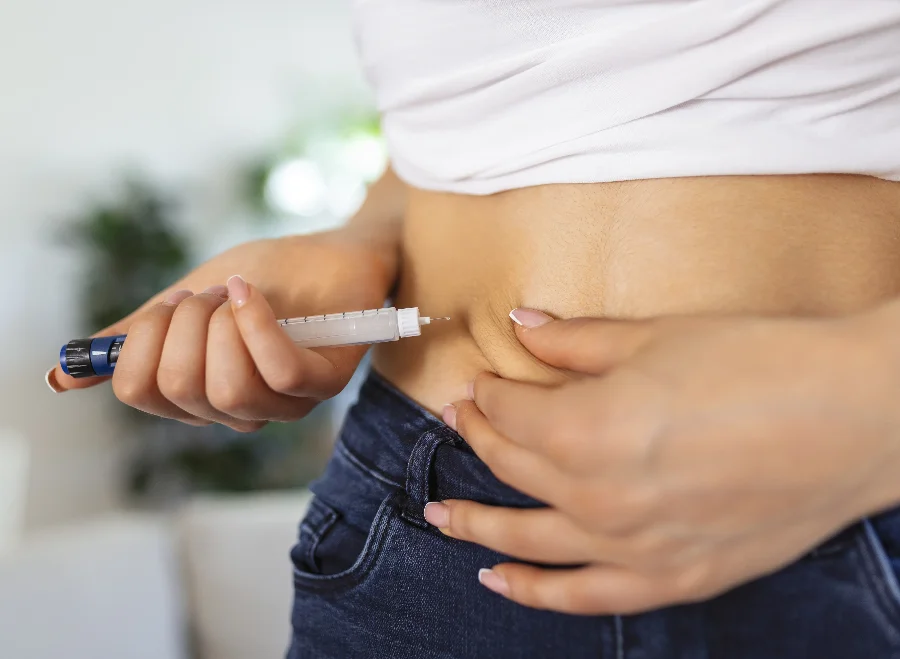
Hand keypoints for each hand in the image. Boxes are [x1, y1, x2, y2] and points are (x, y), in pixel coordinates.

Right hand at [47, 229, 396, 430]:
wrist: (332, 249)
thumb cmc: (266, 276)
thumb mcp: (186, 302)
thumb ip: (136, 338)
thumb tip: (62, 376)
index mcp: (200, 395)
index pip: (140, 392)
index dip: (141, 340)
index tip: (167, 305)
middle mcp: (240, 411)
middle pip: (179, 389)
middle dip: (183, 323)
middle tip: (208, 295)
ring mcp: (285, 403)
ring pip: (227, 389)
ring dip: (221, 323)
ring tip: (237, 293)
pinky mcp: (324, 383)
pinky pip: (276, 372)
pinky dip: (255, 323)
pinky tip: (250, 293)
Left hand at [426, 306, 899, 613]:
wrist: (856, 417)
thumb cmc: (761, 364)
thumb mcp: (656, 337)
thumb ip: (575, 341)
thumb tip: (523, 326)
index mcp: (585, 428)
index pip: (509, 410)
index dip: (488, 391)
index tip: (481, 380)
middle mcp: (596, 495)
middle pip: (511, 465)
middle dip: (478, 437)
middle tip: (459, 420)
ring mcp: (632, 545)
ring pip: (527, 538)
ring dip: (475, 524)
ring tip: (439, 516)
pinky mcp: (672, 578)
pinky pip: (583, 596)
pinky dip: (534, 591)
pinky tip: (498, 579)